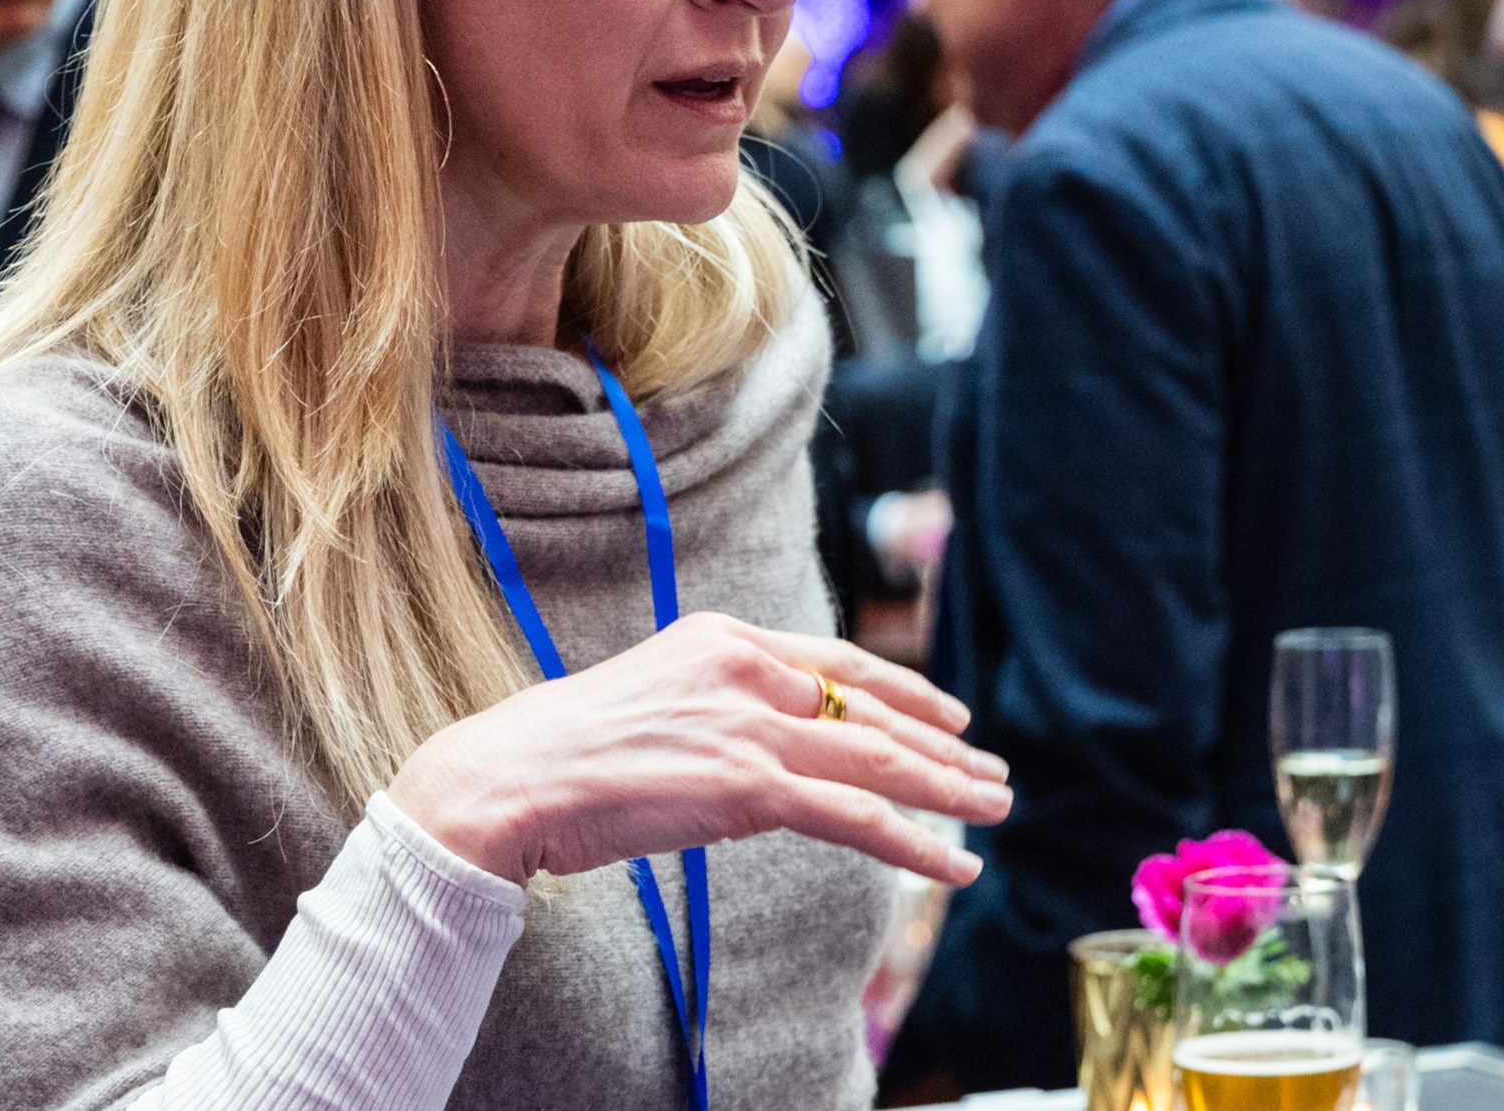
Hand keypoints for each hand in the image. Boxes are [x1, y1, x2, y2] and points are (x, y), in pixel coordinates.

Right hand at [388, 611, 1010, 887]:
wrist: (509, 777)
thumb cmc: (560, 753)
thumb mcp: (651, 704)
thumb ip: (713, 712)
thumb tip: (755, 749)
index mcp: (722, 638)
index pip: (835, 661)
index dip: (901, 689)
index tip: (947, 711)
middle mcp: (747, 669)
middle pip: (869, 710)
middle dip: (939, 745)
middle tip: (991, 771)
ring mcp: (750, 726)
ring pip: (877, 761)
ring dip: (946, 790)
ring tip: (994, 811)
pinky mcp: (749, 786)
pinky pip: (856, 816)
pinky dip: (913, 843)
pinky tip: (951, 864)